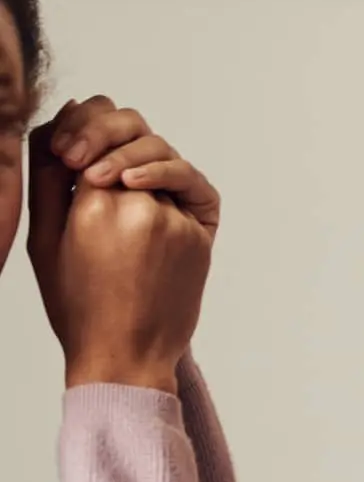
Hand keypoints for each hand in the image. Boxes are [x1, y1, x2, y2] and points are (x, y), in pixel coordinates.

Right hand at [26, 97, 218, 391]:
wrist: (126, 354)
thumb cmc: (78, 304)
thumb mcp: (44, 241)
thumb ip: (48, 180)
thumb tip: (59, 127)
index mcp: (95, 208)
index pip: (92, 131)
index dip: (80, 126)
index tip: (65, 146)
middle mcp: (143, 206)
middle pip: (134, 131)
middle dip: (107, 127)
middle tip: (85, 150)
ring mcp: (178, 218)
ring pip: (162, 154)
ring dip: (136, 152)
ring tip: (108, 174)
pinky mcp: (201, 232)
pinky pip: (188, 185)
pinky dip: (166, 175)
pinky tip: (141, 186)